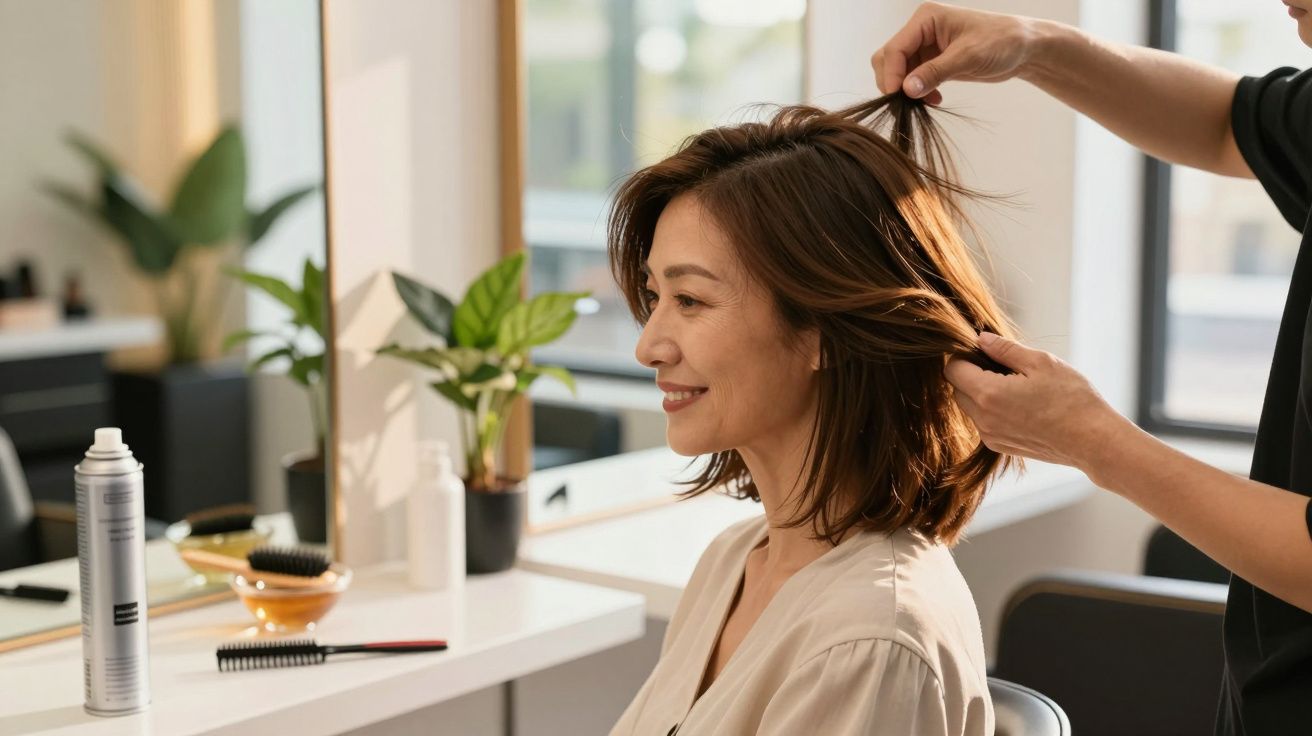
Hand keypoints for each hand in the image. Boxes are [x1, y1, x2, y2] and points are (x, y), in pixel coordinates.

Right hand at [872, 2, 1041, 103]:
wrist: (1023, 48)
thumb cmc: (1001, 41)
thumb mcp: (968, 56)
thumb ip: (936, 72)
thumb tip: (907, 89)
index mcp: (926, 18)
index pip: (895, 47)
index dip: (892, 74)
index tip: (897, 96)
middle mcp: (921, 30)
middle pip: (889, 58)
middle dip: (894, 81)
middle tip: (907, 103)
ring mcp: (925, 46)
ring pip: (898, 71)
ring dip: (906, 90)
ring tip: (924, 102)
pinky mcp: (932, 61)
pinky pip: (912, 79)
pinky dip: (917, 92)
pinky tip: (934, 100)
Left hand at [944, 332, 1130, 474]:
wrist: (1094, 441)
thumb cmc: (1072, 399)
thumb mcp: (1041, 362)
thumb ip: (1005, 349)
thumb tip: (981, 339)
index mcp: (988, 394)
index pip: (953, 370)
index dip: (964, 356)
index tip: (984, 351)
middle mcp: (983, 419)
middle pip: (958, 389)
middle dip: (971, 374)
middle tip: (1002, 366)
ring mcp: (991, 436)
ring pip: (970, 408)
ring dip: (982, 393)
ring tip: (1015, 386)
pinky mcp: (1001, 447)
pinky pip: (984, 423)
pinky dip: (992, 410)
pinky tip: (1021, 404)